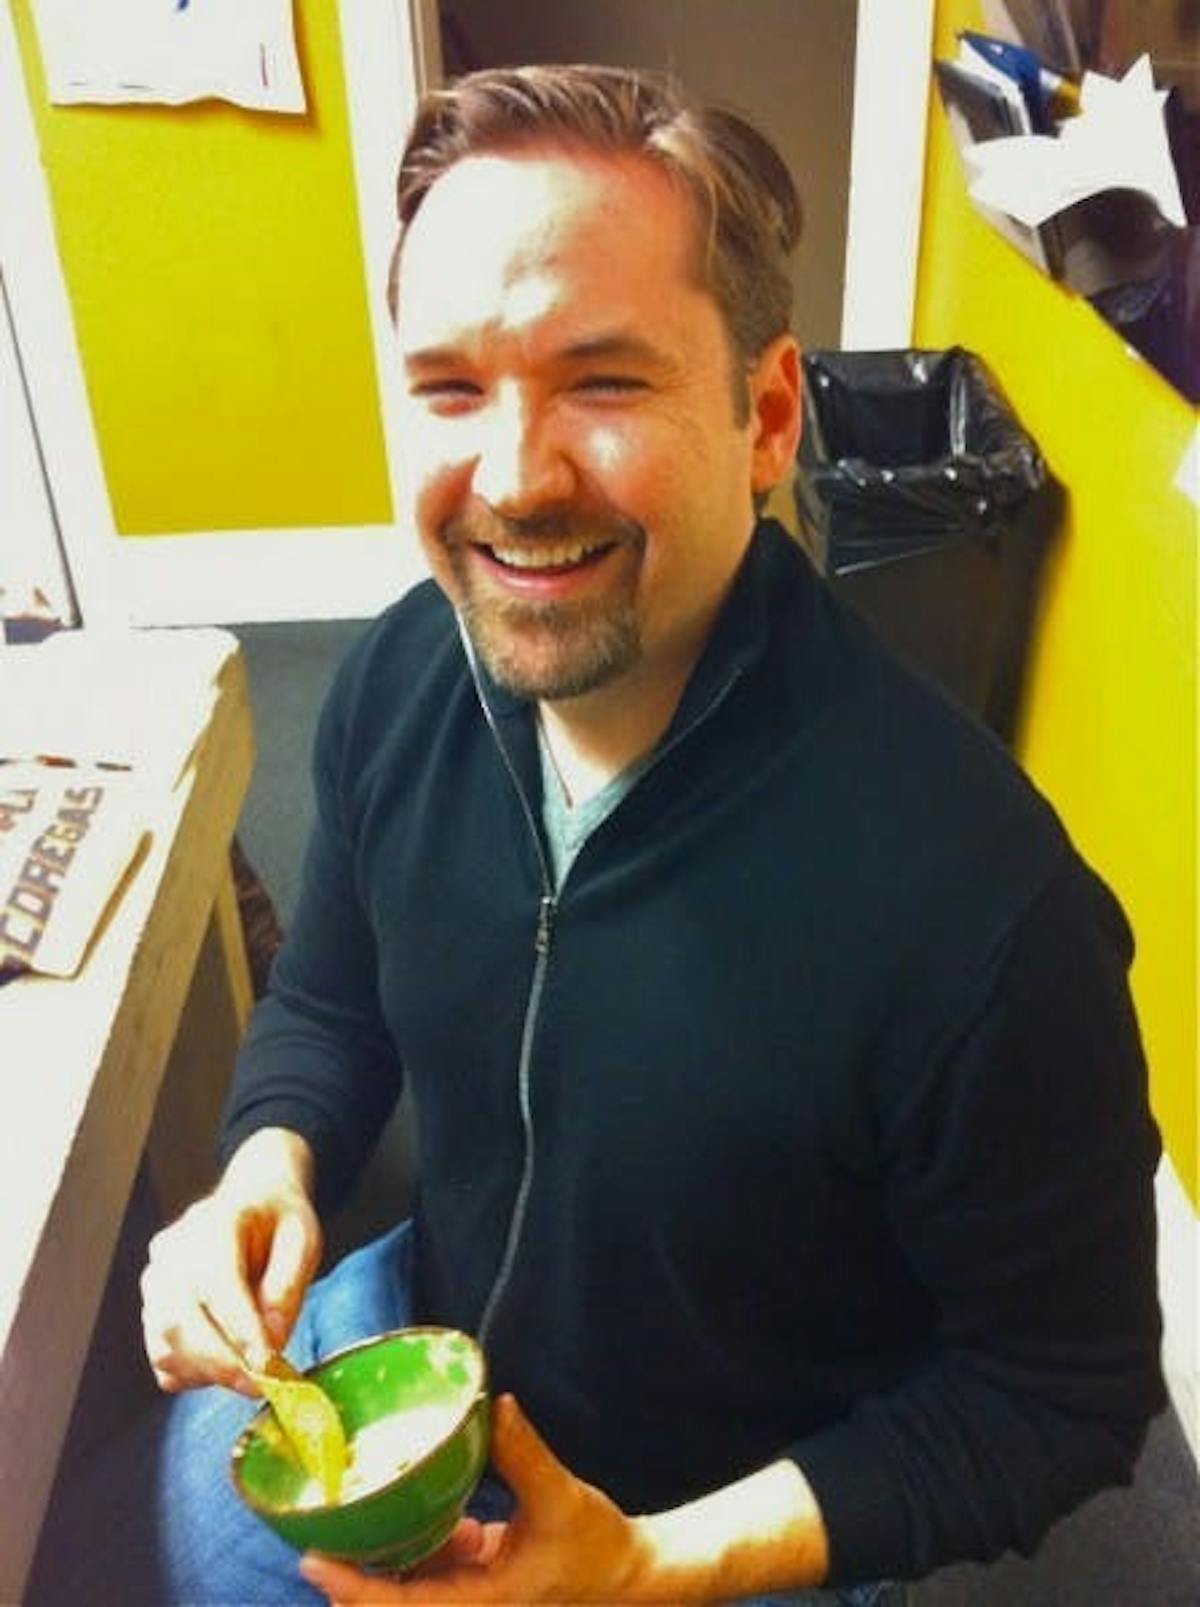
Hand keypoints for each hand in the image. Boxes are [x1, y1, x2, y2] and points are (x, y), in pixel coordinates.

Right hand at [140, 1127, 321, 1394]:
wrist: (252, 1199)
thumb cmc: (279, 1220)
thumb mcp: (303, 1238)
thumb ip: (288, 1284)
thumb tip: (273, 1340)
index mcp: (214, 1222)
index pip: (216, 1284)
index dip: (239, 1332)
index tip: (267, 1368)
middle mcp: (173, 1251)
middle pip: (180, 1321)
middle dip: (222, 1364)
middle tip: (262, 1385)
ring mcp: (155, 1279)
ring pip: (165, 1344)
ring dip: (207, 1372)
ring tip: (250, 1374)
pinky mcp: (152, 1307)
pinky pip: (162, 1356)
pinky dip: (192, 1372)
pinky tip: (227, 1363)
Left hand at [300, 1394, 689, 1603]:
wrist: (632, 1577)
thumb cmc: (600, 1548)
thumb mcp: (561, 1499)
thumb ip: (525, 1455)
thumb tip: (496, 1405)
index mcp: (485, 1602)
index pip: (406, 1606)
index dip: (356, 1589)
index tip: (316, 1563)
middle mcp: (470, 1604)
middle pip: (393, 1600)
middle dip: (350, 1573)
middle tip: (309, 1532)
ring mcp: (471, 1593)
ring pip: (407, 1581)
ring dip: (375, 1554)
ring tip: (338, 1511)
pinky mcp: (478, 1576)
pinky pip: (431, 1560)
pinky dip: (411, 1534)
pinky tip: (396, 1498)